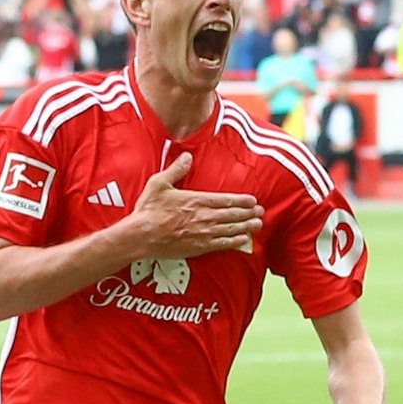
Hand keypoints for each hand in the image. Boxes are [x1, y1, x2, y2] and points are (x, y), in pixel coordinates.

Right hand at [121, 153, 263, 259]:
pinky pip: (222, 244)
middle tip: (261, 212)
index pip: (226, 200)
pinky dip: (235, 242)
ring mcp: (203, 233)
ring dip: (246, 227)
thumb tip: (187, 156)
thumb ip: (176, 170)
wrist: (141, 236)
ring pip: (231, 229)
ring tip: (257, 225)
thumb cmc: (149, 210)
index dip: (242, 201)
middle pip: (233, 215)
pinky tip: (244, 240)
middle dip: (249, 213)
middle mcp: (204, 217)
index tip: (253, 201)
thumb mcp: (159, 183)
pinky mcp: (198, 247)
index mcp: (197, 200)